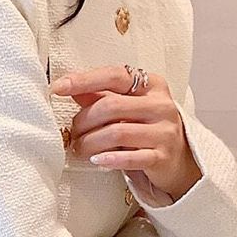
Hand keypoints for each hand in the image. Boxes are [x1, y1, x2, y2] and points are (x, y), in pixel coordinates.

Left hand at [49, 65, 201, 201]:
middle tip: (72, 133)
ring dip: (90, 142)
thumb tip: (70, 86)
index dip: (84, 80)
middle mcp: (160, 105)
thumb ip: (101, 95)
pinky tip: (97, 160)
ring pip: (116, 132)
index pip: (114, 75)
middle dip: (83, 121)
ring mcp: (164, 132)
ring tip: (80, 149)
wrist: (179, 160)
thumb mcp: (127, 107)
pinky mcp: (162, 157)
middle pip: (110, 106)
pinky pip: (130, 158)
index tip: (57, 87)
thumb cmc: (147, 129)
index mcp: (152, 85)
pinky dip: (109, 159)